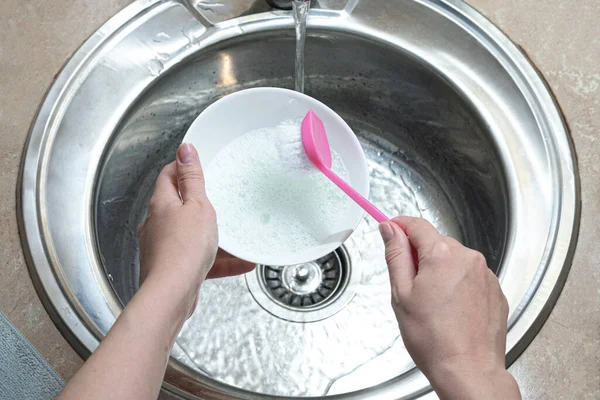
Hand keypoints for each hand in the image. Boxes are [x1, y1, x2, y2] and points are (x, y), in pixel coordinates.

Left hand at [137, 144, 254, 316]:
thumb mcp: (197, 206)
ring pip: (190, 234)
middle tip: (217, 197)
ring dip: (213, 235)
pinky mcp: (172, 267)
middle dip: (198, 202)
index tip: (194, 164)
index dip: (181, 167)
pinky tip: (240, 263)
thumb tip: (184, 151)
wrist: (172, 292)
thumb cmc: (183, 249)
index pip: (167, 175)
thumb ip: (192, 179)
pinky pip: (199, 259)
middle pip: (177, 205)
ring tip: (235, 237)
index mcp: (161, 203)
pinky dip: (218, 259)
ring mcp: (162, 246)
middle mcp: (157, 223)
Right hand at [379, 217, 519, 399]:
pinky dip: (458, 285)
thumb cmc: (434, 339)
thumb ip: (396, 255)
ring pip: (454, 260)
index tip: (391, 229)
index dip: (400, 225)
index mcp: (442, 255)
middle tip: (409, 283)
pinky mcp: (495, 290)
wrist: (468, 370)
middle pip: (437, 242)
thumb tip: (390, 230)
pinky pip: (470, 276)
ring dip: (440, 270)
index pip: (417, 225)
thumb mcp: (402, 294)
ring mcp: (486, 274)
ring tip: (432, 303)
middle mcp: (469, 258)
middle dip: (420, 255)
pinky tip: (450, 309)